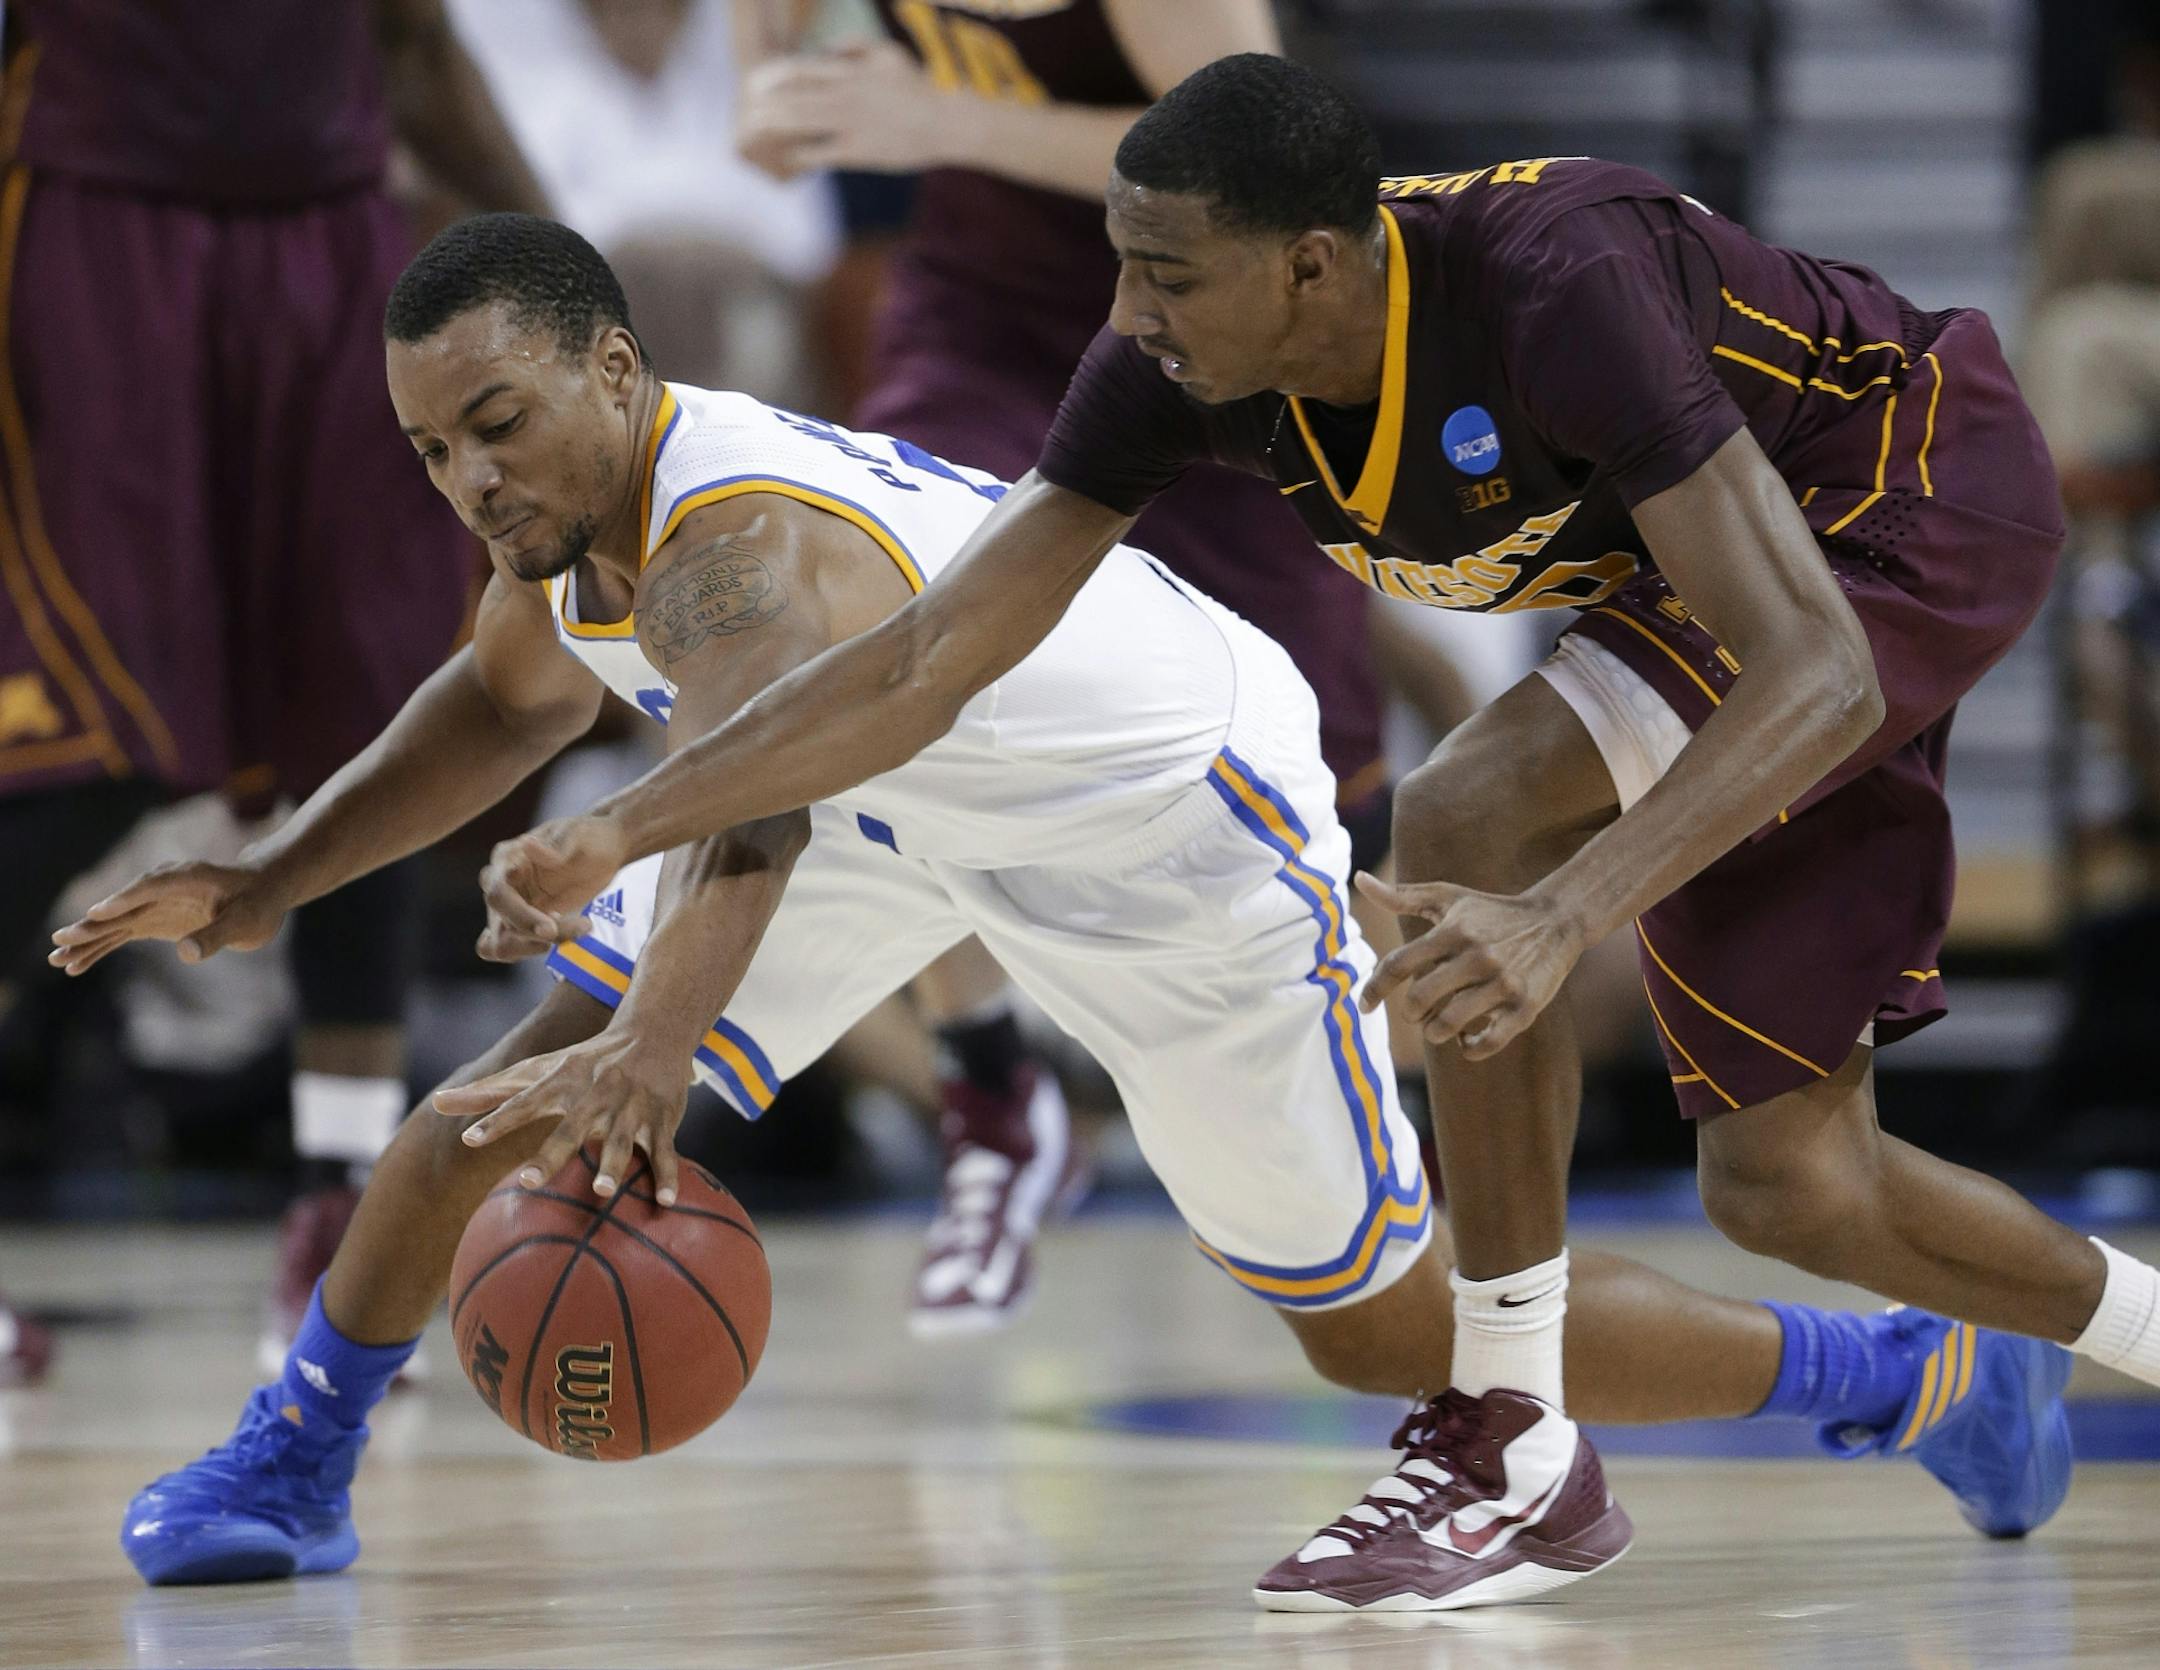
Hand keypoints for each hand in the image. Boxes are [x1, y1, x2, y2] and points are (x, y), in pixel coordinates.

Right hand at [48, 861, 286, 974]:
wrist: (262, 893)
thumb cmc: (258, 902)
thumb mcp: (246, 921)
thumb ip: (216, 935)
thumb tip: (185, 953)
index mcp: (187, 876)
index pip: (150, 887)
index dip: (124, 900)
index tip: (97, 913)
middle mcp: (163, 887)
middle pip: (123, 906)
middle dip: (93, 923)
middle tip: (61, 940)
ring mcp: (155, 904)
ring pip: (115, 922)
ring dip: (87, 939)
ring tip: (58, 958)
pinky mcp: (153, 920)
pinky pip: (120, 934)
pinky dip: (100, 948)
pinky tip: (75, 965)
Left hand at [434, 1028, 688, 1204]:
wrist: (654, 1032)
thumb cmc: (584, 1059)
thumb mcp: (537, 1069)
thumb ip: (489, 1091)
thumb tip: (436, 1105)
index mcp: (561, 1082)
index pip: (523, 1102)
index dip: (497, 1119)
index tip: (469, 1139)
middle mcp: (594, 1094)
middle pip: (570, 1127)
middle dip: (552, 1152)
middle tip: (528, 1180)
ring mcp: (630, 1108)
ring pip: (622, 1140)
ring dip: (614, 1164)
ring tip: (603, 1191)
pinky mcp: (662, 1120)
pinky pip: (664, 1151)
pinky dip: (666, 1176)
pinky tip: (664, 1203)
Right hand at [477, 814, 627, 962]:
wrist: (606, 850)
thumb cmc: (591, 838)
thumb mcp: (578, 837)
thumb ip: (554, 847)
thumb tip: (527, 845)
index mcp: (507, 858)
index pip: (498, 894)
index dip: (521, 916)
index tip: (551, 930)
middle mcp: (502, 883)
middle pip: (500, 925)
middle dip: (534, 936)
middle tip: (579, 928)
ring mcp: (511, 906)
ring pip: (501, 944)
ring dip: (534, 947)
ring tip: (576, 930)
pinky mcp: (524, 922)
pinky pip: (511, 948)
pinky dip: (531, 950)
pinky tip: (563, 935)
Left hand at [735, 41, 949, 178]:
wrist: (948, 122)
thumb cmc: (919, 88)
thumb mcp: (887, 55)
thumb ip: (854, 46)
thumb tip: (826, 49)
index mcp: (850, 72)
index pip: (798, 69)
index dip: (772, 77)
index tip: (755, 83)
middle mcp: (845, 95)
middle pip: (791, 96)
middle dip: (764, 104)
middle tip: (746, 111)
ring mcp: (850, 123)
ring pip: (798, 122)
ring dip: (773, 129)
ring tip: (756, 134)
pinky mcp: (859, 151)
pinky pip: (819, 153)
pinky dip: (800, 155)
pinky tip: (788, 157)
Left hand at [1354, 872, 1586, 1059]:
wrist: (1555, 920)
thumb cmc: (1490, 912)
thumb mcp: (1448, 898)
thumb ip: (1401, 895)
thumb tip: (1358, 880)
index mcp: (1452, 931)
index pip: (1398, 964)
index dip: (1374, 989)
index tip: (1364, 1005)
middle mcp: (1476, 956)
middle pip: (1419, 999)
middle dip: (1410, 1012)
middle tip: (1416, 1012)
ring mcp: (1502, 982)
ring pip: (1448, 1023)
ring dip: (1434, 1032)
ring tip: (1437, 1027)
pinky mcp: (1526, 1005)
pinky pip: (1488, 1042)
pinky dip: (1469, 1049)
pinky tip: (1466, 1041)